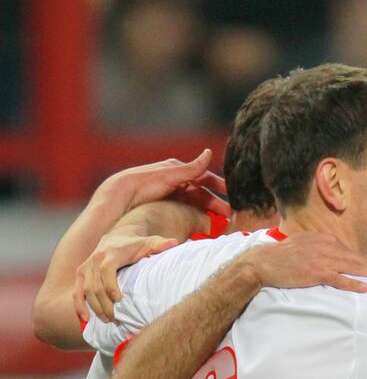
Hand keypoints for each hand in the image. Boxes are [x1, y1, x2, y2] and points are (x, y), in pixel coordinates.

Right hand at [74, 228, 180, 323]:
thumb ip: (161, 244)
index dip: (111, 285)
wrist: (116, 237)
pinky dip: (79, 306)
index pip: (106, 270)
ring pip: (85, 290)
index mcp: (110, 253)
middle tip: (115, 318)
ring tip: (107, 320)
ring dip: (94, 307)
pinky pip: (77, 292)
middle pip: (95, 285)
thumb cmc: (136, 244)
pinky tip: (85, 319)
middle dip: (104, 303)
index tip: (119, 300)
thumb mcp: (150, 242)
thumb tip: (175, 242)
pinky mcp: (80, 274)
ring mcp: (85, 267)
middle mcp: (94, 260)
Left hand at [99, 150, 230, 218]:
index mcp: (179, 171)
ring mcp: (171, 195)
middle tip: (230, 216)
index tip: (235, 195)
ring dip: (208, 213)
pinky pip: (186, 212)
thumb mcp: (170, 175)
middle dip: (217, 204)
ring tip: (219, 224)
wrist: (118, 198)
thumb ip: (192, 168)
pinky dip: (196, 217)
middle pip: (203, 194)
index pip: (206, 178)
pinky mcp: (165, 207)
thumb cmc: (143, 183)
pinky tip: (203, 225)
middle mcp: (177, 182)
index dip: (221, 187)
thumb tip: (209, 152)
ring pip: (196, 205)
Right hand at [241, 233, 366, 293]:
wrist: (263, 262)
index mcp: (326, 240)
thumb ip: (322, 247)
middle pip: (359, 259)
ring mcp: (323, 260)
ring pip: (354, 267)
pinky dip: (353, 283)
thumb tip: (335, 252)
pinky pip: (339, 279)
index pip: (353, 252)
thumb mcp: (305, 244)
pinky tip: (365, 288)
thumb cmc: (282, 256)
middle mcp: (328, 247)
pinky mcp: (315, 272)